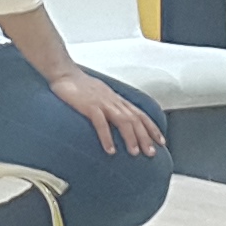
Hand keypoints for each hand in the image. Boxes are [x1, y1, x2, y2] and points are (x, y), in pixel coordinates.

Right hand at [49, 67, 163, 160]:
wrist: (64, 73)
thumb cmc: (80, 86)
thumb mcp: (101, 96)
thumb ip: (111, 107)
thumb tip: (120, 121)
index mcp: (117, 99)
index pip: (140, 114)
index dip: (152, 127)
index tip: (161, 141)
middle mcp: (113, 101)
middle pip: (135, 119)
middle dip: (145, 136)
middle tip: (152, 153)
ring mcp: (102, 102)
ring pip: (123, 120)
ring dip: (130, 137)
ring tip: (135, 152)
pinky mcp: (89, 105)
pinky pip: (100, 122)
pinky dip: (107, 137)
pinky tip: (110, 150)